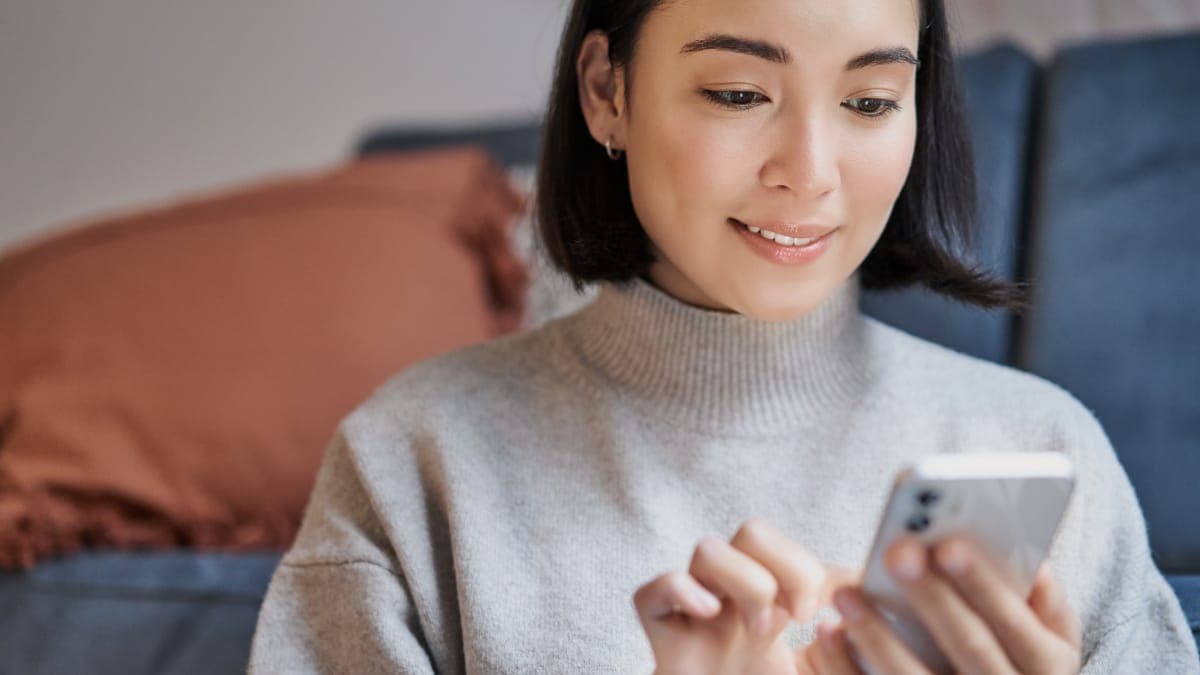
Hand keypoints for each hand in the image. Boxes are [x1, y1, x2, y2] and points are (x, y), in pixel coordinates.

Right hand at [634, 518, 854, 674]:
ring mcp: (695, 613)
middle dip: (785, 566)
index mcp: (770, 600)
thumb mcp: (823, 666)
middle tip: (800, 614)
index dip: (813, 568)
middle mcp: (731, 597)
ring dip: (745, 583)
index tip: (835, 607)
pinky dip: (681, 592)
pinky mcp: (662, 635)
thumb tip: (864, 584)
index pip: (790, 548)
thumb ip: (844, 631)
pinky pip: (651, 591)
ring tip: (762, 631)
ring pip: (708, 549)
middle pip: (751, 531)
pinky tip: (710, 616)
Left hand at [802, 536, 1080, 673]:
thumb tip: (1031, 557)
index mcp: (1046, 668)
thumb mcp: (1049, 641)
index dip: (984, 585)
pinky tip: (827, 634)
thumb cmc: (1019, 662)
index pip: (1015, 624)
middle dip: (931, 598)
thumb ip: (1043, 603)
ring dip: (877, 635)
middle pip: (968, 647)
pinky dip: (846, 666)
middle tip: (895, 553)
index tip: (947, 544)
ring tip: (845, 594)